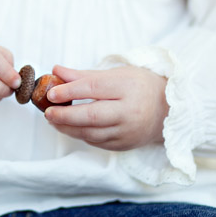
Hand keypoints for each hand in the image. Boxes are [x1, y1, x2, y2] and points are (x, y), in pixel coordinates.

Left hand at [43, 65, 168, 150]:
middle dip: (65, 115)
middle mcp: (129, 111)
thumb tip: (56, 71)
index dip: (69, 91)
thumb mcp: (116, 74)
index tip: (51, 93)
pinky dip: (81, 135)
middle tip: (47, 112)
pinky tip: (71, 128)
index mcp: (128, 87)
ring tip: (54, 120)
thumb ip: (84, 75)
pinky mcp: (124, 145)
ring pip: (91, 133)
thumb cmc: (139, 87)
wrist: (167, 110)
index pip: (93, 88)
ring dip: (68, 128)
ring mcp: (128, 130)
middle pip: (91, 115)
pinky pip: (97, 142)